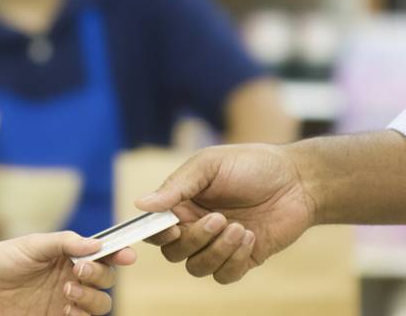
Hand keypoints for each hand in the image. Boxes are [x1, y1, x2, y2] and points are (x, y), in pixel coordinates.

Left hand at [0, 232, 135, 315]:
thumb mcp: (30, 245)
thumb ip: (63, 242)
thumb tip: (96, 243)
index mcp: (65, 254)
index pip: (99, 253)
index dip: (116, 253)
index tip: (126, 255)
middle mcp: (69, 276)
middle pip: (105, 279)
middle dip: (100, 275)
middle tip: (78, 271)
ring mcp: (65, 300)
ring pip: (100, 303)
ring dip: (92, 297)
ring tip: (68, 291)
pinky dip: (83, 314)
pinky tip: (67, 308)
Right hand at [135, 144, 316, 283]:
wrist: (298, 179)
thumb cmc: (251, 164)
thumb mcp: (208, 166)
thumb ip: (176, 186)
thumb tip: (140, 204)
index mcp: (181, 203)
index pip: (154, 228)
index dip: (156, 234)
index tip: (170, 227)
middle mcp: (194, 226)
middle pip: (173, 252)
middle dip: (194, 239)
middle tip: (219, 219)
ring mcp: (218, 245)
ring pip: (197, 267)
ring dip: (216, 250)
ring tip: (240, 227)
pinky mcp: (242, 258)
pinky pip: (224, 275)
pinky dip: (234, 260)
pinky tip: (250, 236)